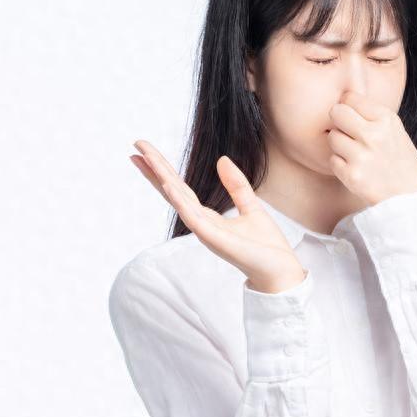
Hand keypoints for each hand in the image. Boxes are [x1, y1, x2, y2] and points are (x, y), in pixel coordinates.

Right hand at [129, 140, 306, 293]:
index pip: (179, 188)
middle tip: (136, 144)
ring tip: (145, 158)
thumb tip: (222, 159)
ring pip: (178, 201)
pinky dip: (179, 202)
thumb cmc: (266, 246)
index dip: (162, 170)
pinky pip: (193, 218)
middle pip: (172, 191)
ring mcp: (205, 232)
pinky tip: (168, 185)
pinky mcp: (214, 239)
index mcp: (207, 216)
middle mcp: (201, 223)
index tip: (145, 150)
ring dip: (161, 179)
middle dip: (154, 169)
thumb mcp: (251, 206)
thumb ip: (236, 185)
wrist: (280, 271)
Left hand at [326, 91, 416, 205]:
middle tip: (348, 133)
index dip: (349, 107)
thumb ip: (370, 115)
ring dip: (339, 145)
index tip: (354, 117)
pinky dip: (340, 164)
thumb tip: (342, 102)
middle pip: (336, 112)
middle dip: (339, 121)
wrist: (412, 196)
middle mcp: (373, 135)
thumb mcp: (395, 130)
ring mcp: (361, 156)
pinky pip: (332, 160)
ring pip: (332, 137)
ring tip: (355, 153)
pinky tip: (355, 167)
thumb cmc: (402, 161)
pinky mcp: (352, 175)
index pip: (350, 98)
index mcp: (386, 119)